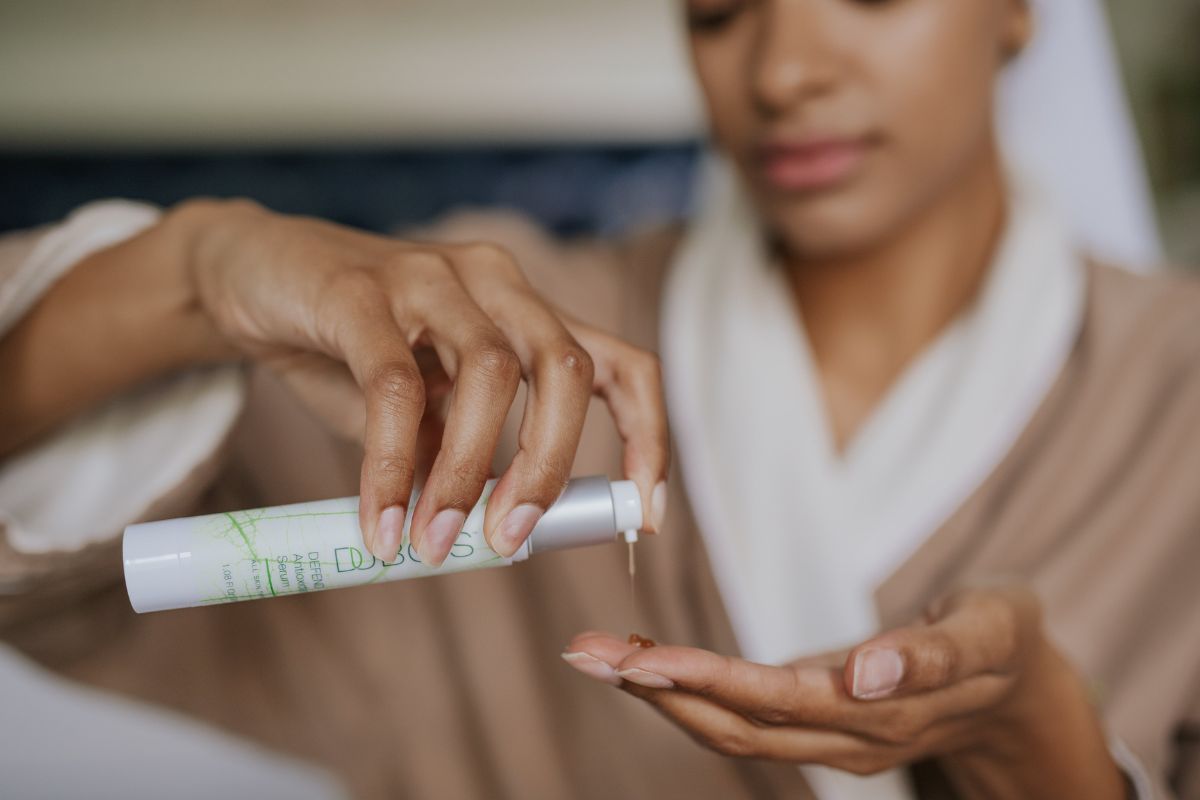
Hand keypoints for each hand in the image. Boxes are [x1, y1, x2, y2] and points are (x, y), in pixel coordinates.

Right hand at [175, 199, 668, 563]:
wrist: (248, 279)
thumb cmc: (349, 350)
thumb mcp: (422, 412)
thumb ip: (463, 454)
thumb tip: (501, 535)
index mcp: (525, 313)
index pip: (619, 364)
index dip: (646, 437)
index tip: (644, 516)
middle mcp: (494, 283)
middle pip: (567, 365)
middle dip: (551, 464)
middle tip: (511, 540)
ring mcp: (431, 277)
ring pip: (488, 373)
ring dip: (467, 473)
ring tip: (434, 544)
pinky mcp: (360, 291)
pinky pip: (392, 388)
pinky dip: (390, 466)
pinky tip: (380, 524)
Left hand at [563, 587, 1125, 799]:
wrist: (1018, 690)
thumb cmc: (1002, 639)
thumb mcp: (994, 628)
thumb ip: (938, 652)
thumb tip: (870, 675)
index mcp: (889, 707)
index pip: (782, 701)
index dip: (710, 684)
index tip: (645, 664)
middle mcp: (850, 737)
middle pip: (738, 724)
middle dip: (658, 689)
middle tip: (587, 653)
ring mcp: (831, 740)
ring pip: (731, 730)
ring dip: (659, 695)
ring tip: (595, 657)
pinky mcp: (818, 727)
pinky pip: (743, 721)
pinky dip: (688, 694)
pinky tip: (644, 670)